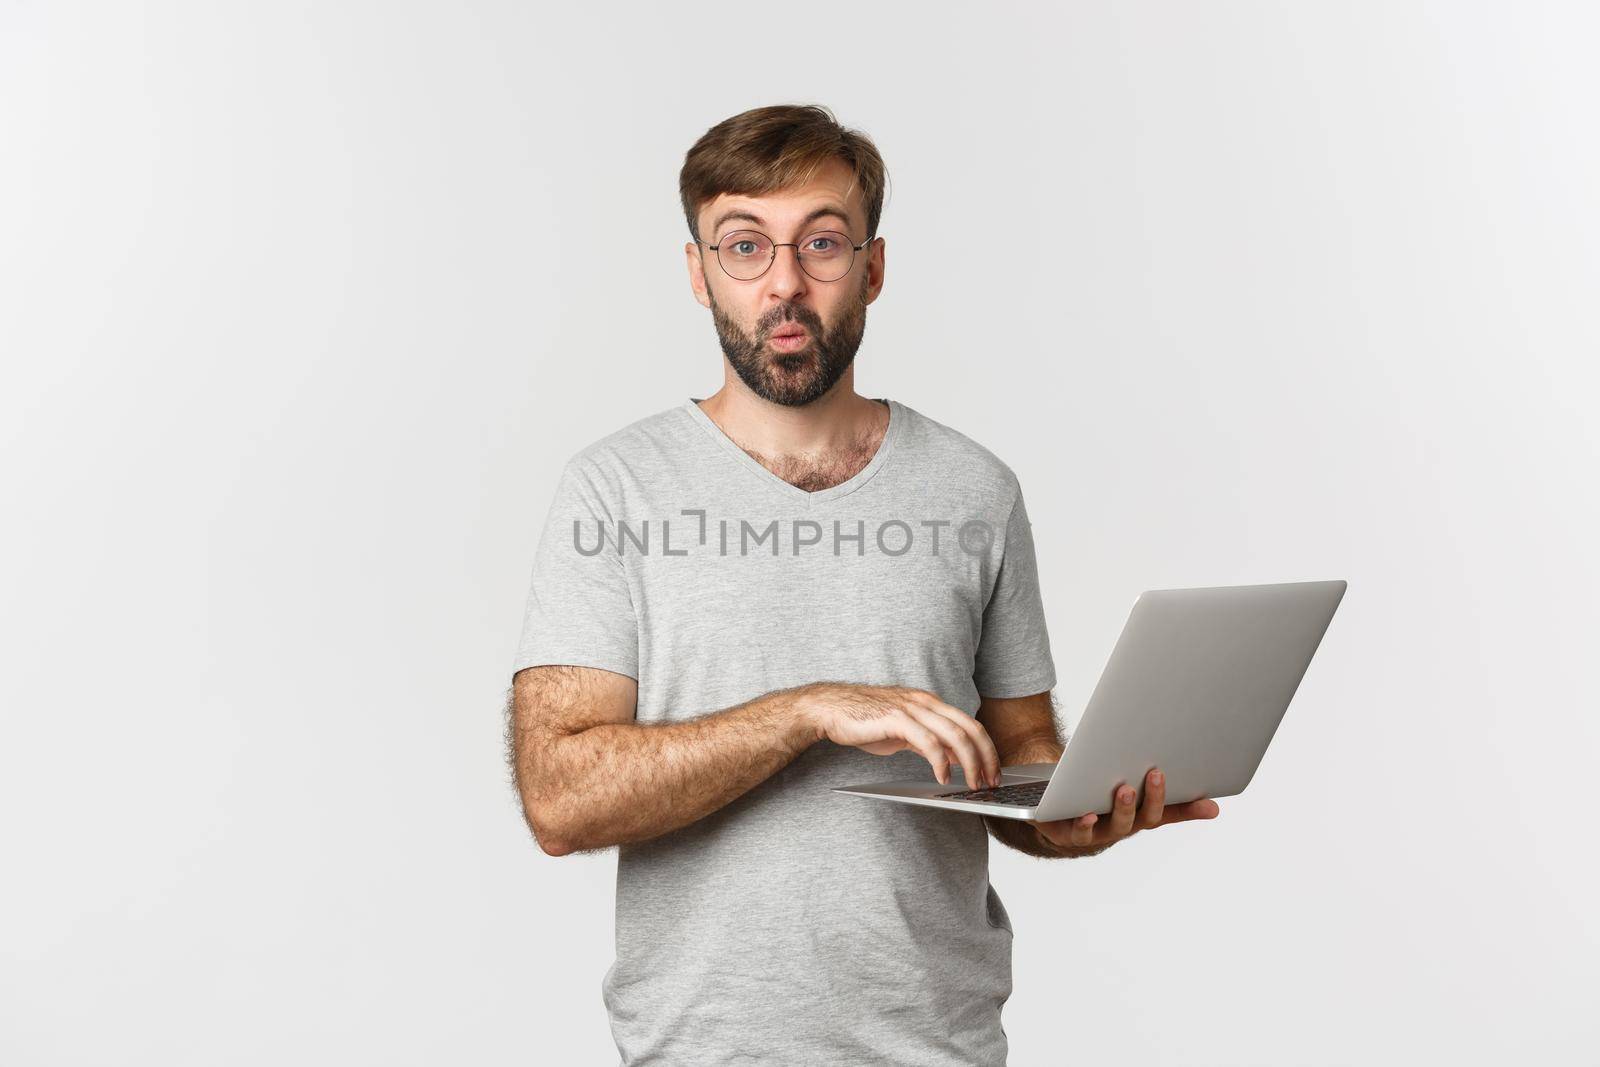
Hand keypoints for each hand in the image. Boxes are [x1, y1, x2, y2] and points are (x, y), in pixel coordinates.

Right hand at [798, 682, 1001, 790]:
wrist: (831, 709)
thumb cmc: (866, 721)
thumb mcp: (905, 732)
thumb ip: (931, 741)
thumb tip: (955, 758)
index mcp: (931, 703)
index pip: (971, 724)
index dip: (987, 749)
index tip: (993, 772)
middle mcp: (926, 702)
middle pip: (971, 728)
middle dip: (986, 758)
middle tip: (991, 782)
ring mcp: (912, 708)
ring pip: (955, 735)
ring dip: (969, 763)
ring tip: (971, 784)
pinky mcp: (898, 718)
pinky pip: (929, 742)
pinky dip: (941, 762)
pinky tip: (942, 778)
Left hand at [1034, 767, 1219, 856]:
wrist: (1048, 806)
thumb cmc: (1093, 795)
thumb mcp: (1126, 790)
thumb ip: (1159, 793)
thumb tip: (1210, 801)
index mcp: (1136, 816)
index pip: (1167, 813)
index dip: (1188, 809)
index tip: (1209, 803)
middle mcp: (1119, 828)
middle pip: (1141, 818)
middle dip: (1150, 797)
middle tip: (1156, 773)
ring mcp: (1094, 833)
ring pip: (1112, 827)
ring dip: (1121, 809)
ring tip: (1124, 789)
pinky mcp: (1066, 833)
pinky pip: (1077, 833)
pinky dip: (1083, 824)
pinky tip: (1087, 814)